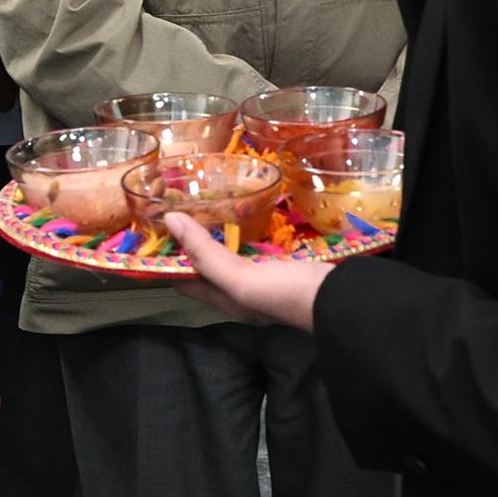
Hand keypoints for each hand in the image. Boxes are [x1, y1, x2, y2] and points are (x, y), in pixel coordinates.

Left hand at [165, 213, 333, 333]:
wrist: (345, 298)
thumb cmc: (288, 294)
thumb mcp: (241, 279)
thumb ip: (206, 254)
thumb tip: (170, 221)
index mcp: (227, 298)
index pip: (186, 279)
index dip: (167, 258)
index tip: (153, 227)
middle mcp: (244, 289)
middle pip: (210, 264)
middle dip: (195, 239)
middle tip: (181, 203)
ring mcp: (268, 276)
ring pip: (236, 252)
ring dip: (223, 230)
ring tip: (211, 198)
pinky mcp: (289, 263)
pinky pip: (263, 244)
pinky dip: (253, 228)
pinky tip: (254, 208)